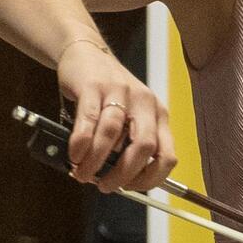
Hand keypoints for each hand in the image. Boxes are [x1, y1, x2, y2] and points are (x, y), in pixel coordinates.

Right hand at [57, 38, 176, 193]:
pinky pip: (89, 121)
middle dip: (124, 174)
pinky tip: (75, 155)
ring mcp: (120, 93)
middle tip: (105, 186)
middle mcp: (145, 103)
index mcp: (158, 115)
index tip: (131, 189)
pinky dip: (81, 143)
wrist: (86, 53)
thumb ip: (128, 143)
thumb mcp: (129, 116)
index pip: (167, 155)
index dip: (151, 178)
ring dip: (97, 161)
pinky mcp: (93, 87)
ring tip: (83, 174)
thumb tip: (119, 182)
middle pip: (144, 147)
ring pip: (113, 135)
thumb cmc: (108, 94)